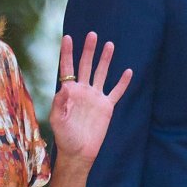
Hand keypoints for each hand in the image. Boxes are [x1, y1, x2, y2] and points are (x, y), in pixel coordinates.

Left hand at [49, 32, 132, 167]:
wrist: (79, 152)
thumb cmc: (65, 137)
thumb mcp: (57, 120)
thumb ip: (59, 103)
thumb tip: (63, 87)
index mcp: (69, 92)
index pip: (68, 68)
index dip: (67, 53)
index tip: (68, 38)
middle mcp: (83, 91)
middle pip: (86, 65)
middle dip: (89, 50)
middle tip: (92, 35)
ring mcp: (96, 97)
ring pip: (101, 73)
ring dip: (105, 60)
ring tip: (109, 45)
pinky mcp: (107, 106)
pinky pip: (116, 92)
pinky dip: (123, 82)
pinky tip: (128, 71)